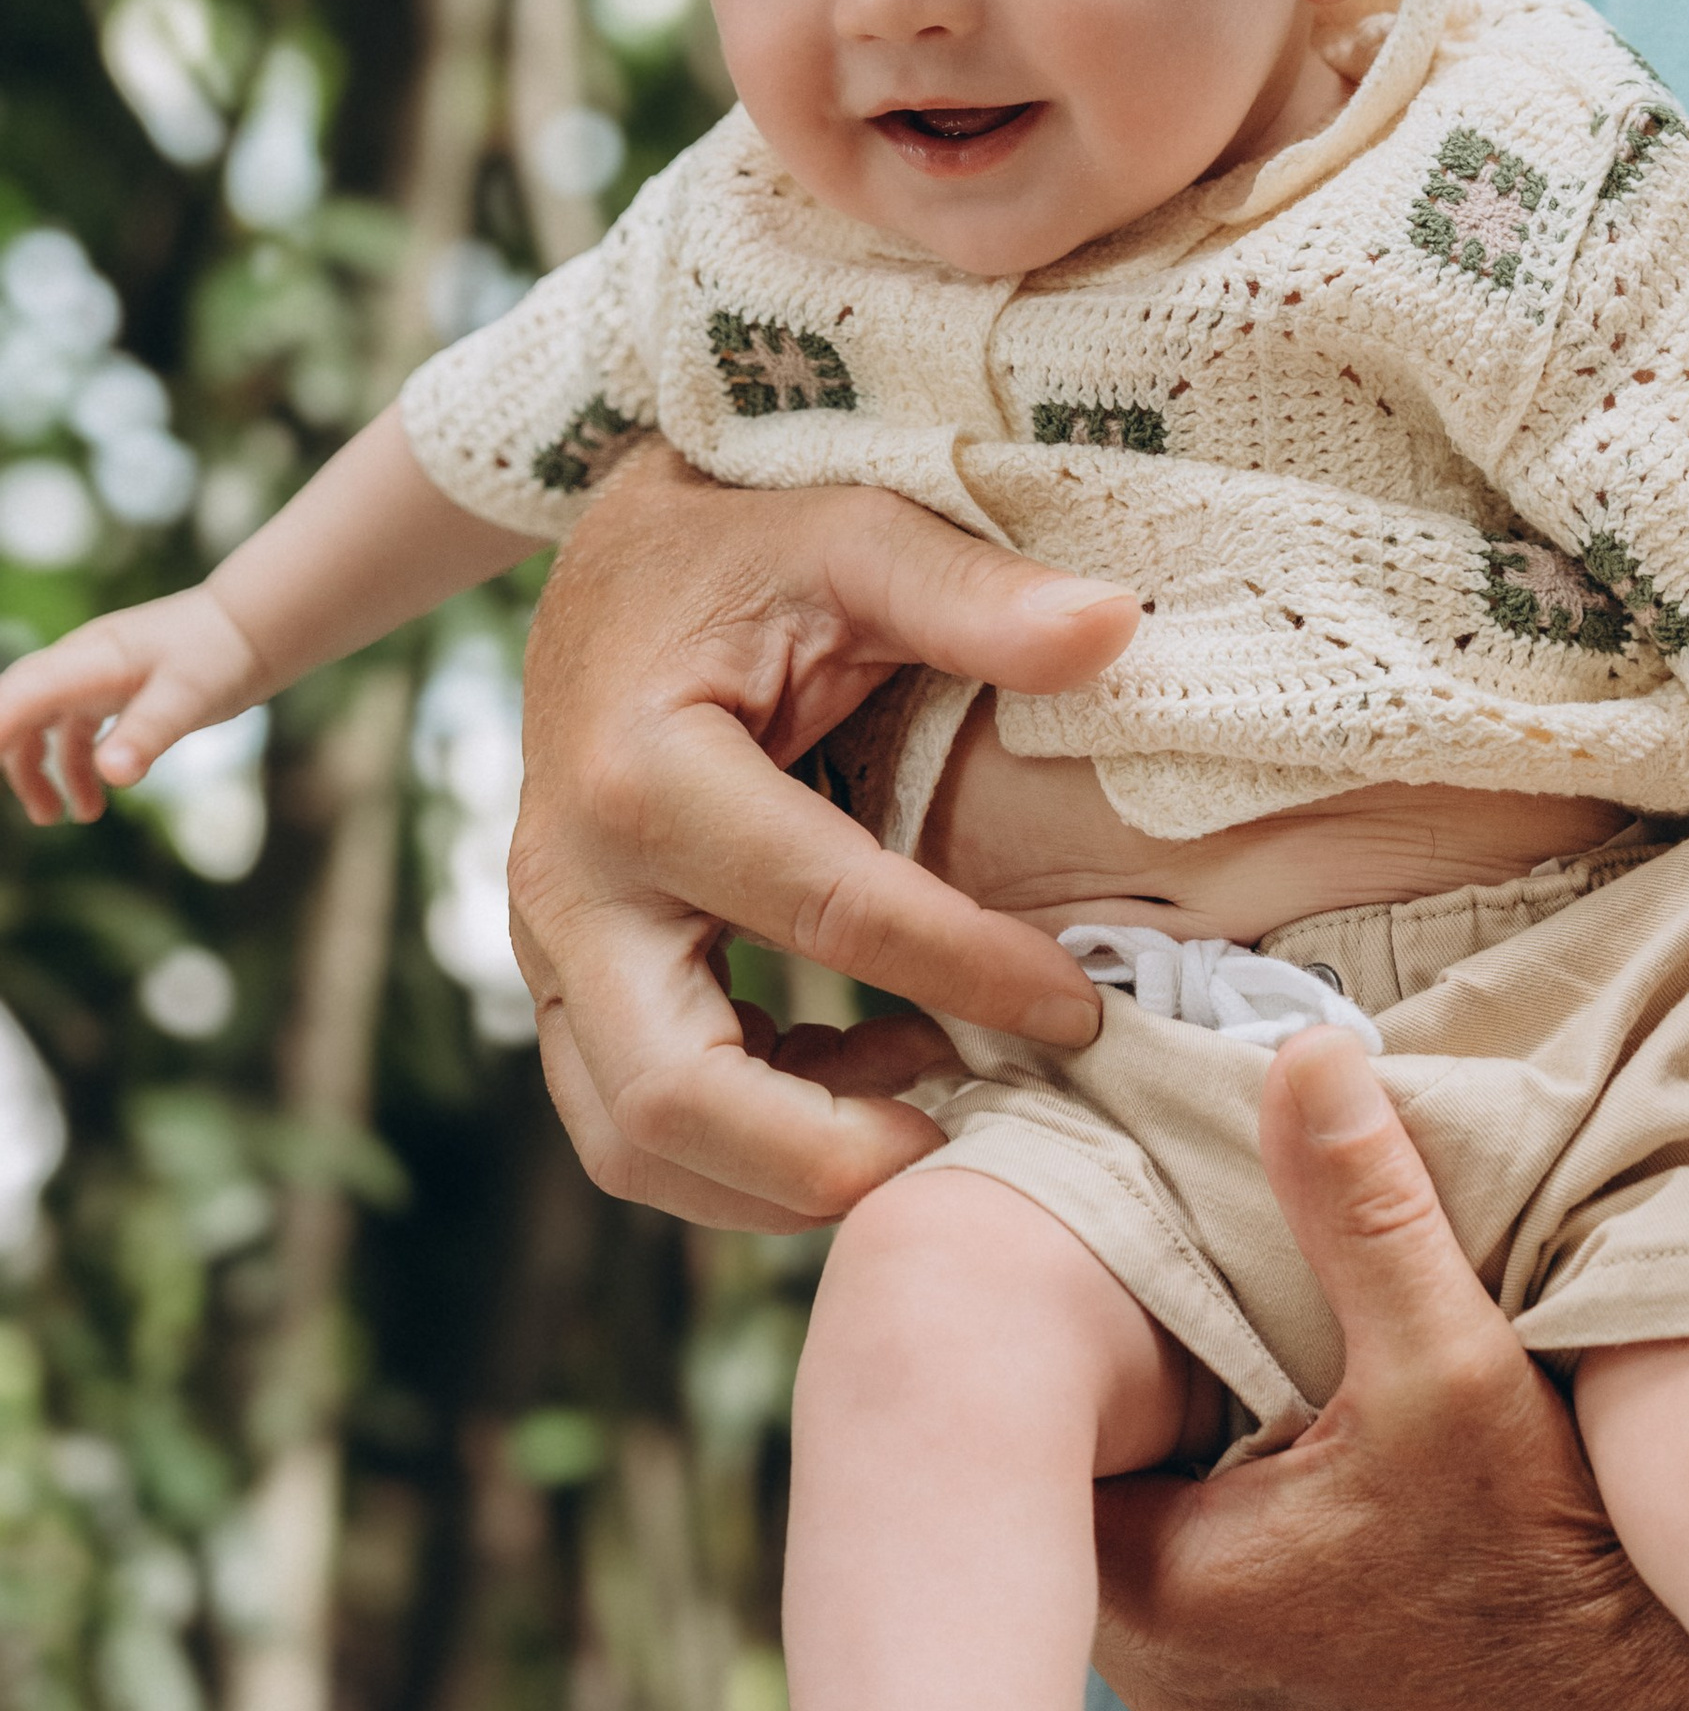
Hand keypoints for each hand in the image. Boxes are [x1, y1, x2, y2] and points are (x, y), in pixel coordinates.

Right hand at [0, 587, 263, 825]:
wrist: (255, 628)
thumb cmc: (220, 655)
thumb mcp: (189, 698)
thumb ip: (148, 733)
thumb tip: (112, 774)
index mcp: (85, 661)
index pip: (18, 696)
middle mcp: (78, 665)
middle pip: (16, 712)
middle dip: (7, 757)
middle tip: (34, 812)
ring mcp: (92, 678)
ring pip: (43, 727)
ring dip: (41, 773)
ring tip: (62, 818)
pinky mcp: (112, 693)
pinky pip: (76, 732)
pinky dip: (77, 767)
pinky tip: (94, 802)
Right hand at [510, 446, 1140, 1230]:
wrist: (613, 564)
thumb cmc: (746, 550)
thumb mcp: (855, 536)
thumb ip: (976, 593)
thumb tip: (1115, 626)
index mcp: (640, 773)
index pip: (825, 917)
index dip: (968, 974)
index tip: (1082, 1007)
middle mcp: (568, 882)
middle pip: (670, 1097)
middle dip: (827, 1159)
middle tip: (972, 1141)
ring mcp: (551, 948)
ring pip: (632, 1142)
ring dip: (781, 1174)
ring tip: (928, 1112)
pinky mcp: (570, 985)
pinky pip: (635, 1121)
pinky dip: (753, 1146)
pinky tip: (876, 1071)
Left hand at [1091, 1028, 1688, 1710]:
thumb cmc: (1557, 1565)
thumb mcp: (1455, 1365)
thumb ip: (1364, 1212)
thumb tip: (1304, 1057)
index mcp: (1165, 1596)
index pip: (1037, 1444)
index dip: (1070, 1343)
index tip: (1099, 1260)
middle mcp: (1166, 1677)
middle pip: (1086, 1491)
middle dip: (1124, 1394)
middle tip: (1157, 1289)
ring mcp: (1219, 1708)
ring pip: (1141, 1544)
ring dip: (1176, 1459)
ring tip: (1220, 1360)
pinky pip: (1199, 1596)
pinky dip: (1223, 1520)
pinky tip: (1281, 1452)